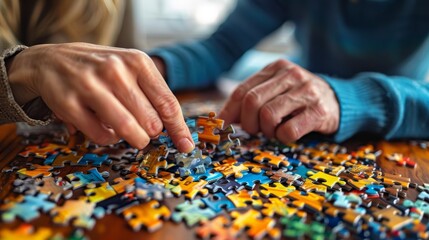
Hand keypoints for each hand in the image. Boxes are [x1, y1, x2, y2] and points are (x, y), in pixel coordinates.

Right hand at [7, 43, 193, 151]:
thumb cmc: (100, 69)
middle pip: (151, 122)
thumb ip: (153, 94)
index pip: (168, 103)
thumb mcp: (130, 69)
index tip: (186, 146)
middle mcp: (115, 70)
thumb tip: (176, 130)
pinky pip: (102, 137)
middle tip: (142, 127)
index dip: (179, 129)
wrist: (51, 60)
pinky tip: (103, 126)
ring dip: (134, 139)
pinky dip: (107, 138)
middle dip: (150, 132)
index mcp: (137, 62)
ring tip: (130, 133)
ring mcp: (91, 86)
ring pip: (128, 130)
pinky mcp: (69, 104)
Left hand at [219, 59, 338, 142]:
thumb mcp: (276, 90)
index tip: (223, 126)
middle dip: (248, 122)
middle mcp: (291, 75)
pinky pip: (288, 130)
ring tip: (274, 130)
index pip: (242, 90)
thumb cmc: (299, 98)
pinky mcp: (318, 111)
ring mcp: (306, 91)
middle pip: (252, 102)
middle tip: (255, 130)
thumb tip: (223, 118)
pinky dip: (282, 137)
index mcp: (275, 68)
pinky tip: (288, 133)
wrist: (338, 100)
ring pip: (268, 116)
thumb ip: (252, 99)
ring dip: (266, 130)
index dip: (229, 111)